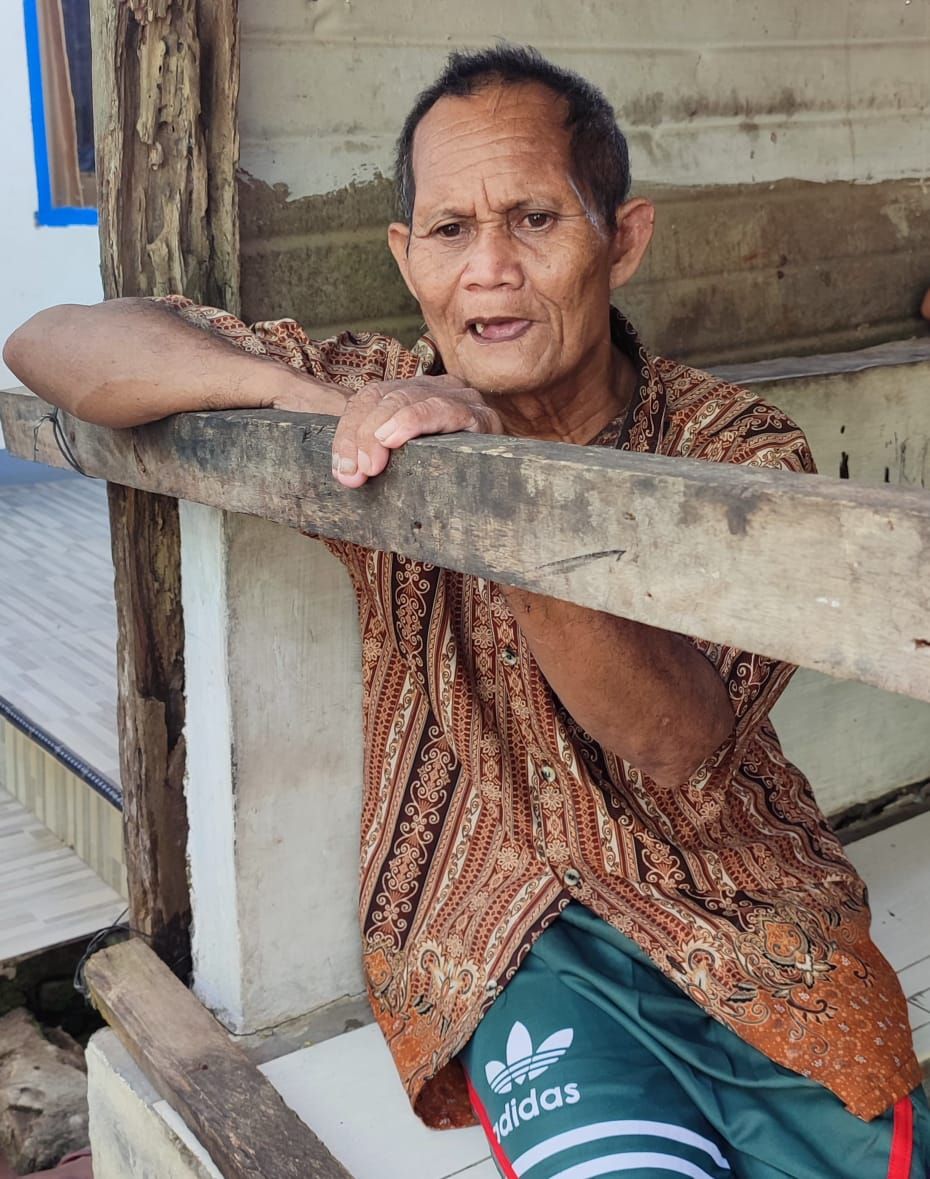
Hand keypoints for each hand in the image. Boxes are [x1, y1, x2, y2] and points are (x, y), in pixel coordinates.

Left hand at [331, 374, 502, 487]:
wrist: (503, 494)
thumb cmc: (448, 479)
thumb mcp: (405, 464)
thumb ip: (376, 459)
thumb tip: (346, 474)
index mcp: (415, 394)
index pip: (371, 396)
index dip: (349, 429)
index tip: (341, 468)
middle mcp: (438, 389)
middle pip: (385, 396)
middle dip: (362, 434)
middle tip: (354, 472)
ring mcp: (461, 399)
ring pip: (409, 398)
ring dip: (382, 430)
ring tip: (370, 463)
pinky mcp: (482, 417)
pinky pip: (444, 409)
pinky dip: (415, 421)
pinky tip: (395, 437)